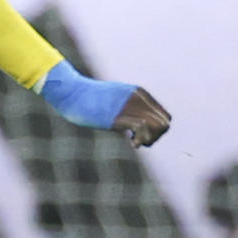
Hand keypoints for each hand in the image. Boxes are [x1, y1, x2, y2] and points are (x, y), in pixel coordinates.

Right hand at [38, 61, 168, 141]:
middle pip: (164, 124)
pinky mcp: (118, 116)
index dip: (157, 130)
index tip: (142, 135)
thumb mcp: (115, 101)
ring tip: (135, 142)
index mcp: (140, 93)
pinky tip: (132, 144)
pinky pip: (142, 128)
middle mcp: (138, 98)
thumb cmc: (90, 101)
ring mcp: (129, 107)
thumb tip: (139, 128)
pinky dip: (141, 140)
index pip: (165, 117)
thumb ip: (129, 110)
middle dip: (155, 136)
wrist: (72, 94)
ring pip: (157, 126)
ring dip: (149, 139)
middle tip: (139, 140)